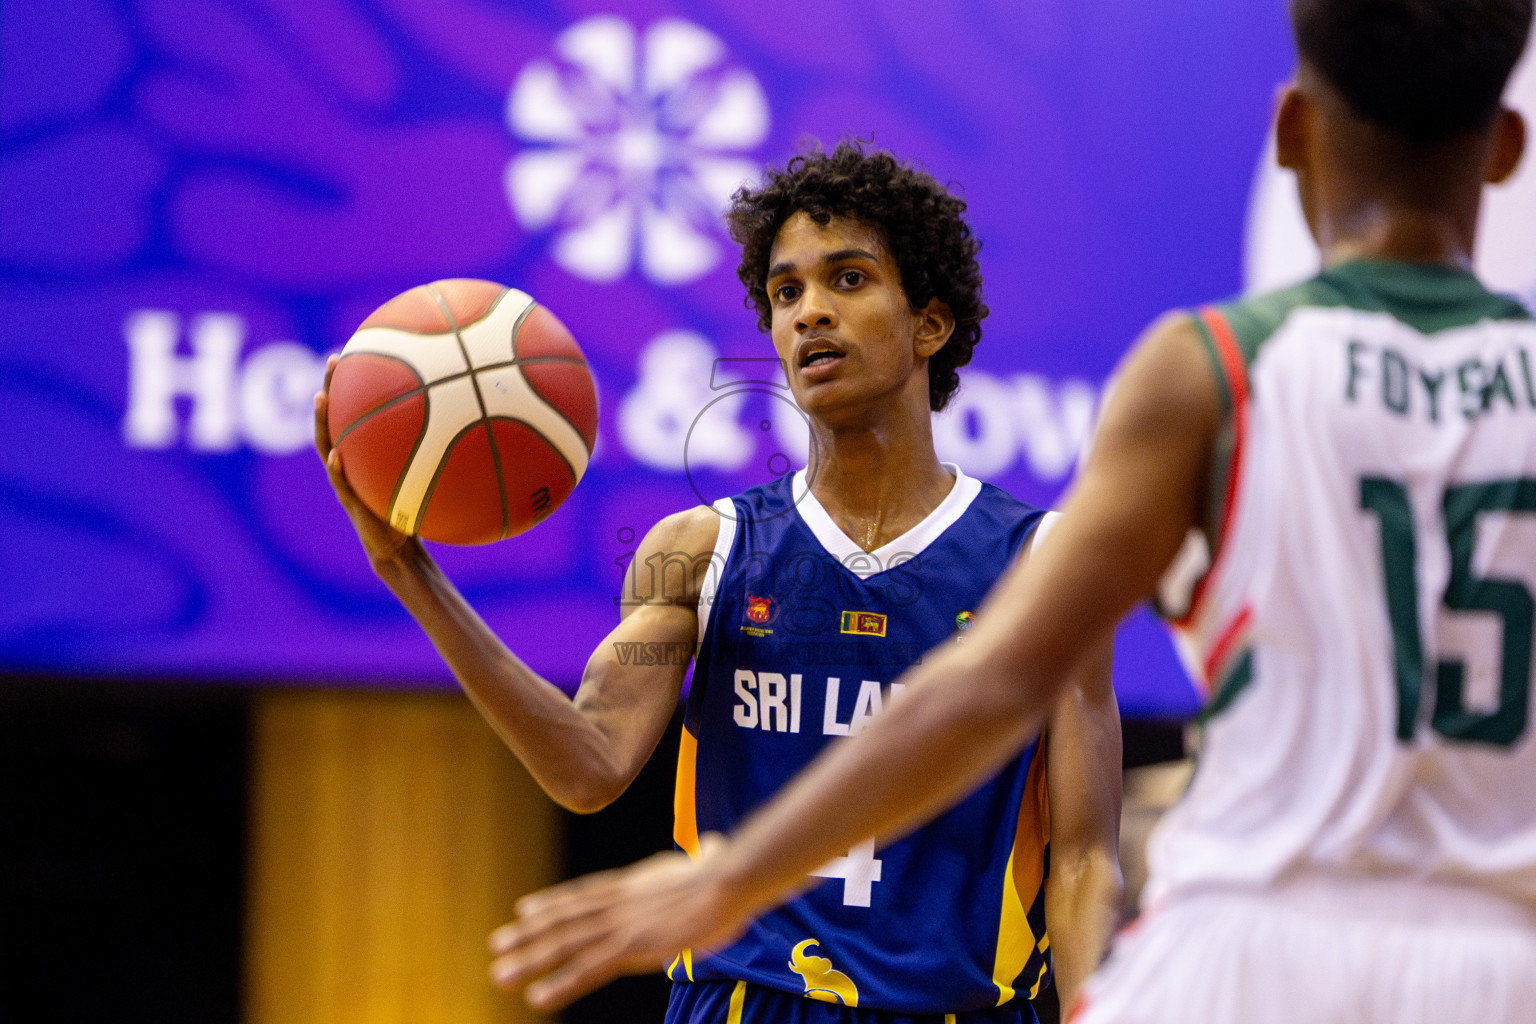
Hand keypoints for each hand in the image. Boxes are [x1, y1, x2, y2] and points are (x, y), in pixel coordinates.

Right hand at [313, 353, 419, 568]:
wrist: (399, 549)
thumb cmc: (414, 508)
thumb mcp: (429, 475)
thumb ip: (440, 451)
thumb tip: (477, 422)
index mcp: (363, 451)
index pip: (354, 410)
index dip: (352, 382)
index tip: (356, 350)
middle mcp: (349, 460)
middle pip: (334, 418)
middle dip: (333, 387)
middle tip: (334, 361)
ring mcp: (345, 479)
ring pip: (326, 444)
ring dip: (322, 421)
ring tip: (321, 398)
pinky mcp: (350, 502)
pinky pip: (341, 482)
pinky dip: (337, 468)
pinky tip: (336, 455)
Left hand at [488, 839, 749, 1010]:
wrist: (728, 880)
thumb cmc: (725, 872)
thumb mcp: (705, 862)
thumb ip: (699, 859)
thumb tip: (714, 847)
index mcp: (630, 884)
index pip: (582, 895)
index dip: (551, 903)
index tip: (524, 910)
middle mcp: (616, 902)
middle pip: (563, 920)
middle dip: (527, 935)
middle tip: (495, 945)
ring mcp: (621, 925)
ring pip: (564, 945)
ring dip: (529, 960)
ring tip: (499, 974)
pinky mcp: (631, 947)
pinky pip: (587, 970)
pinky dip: (559, 984)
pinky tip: (537, 998)